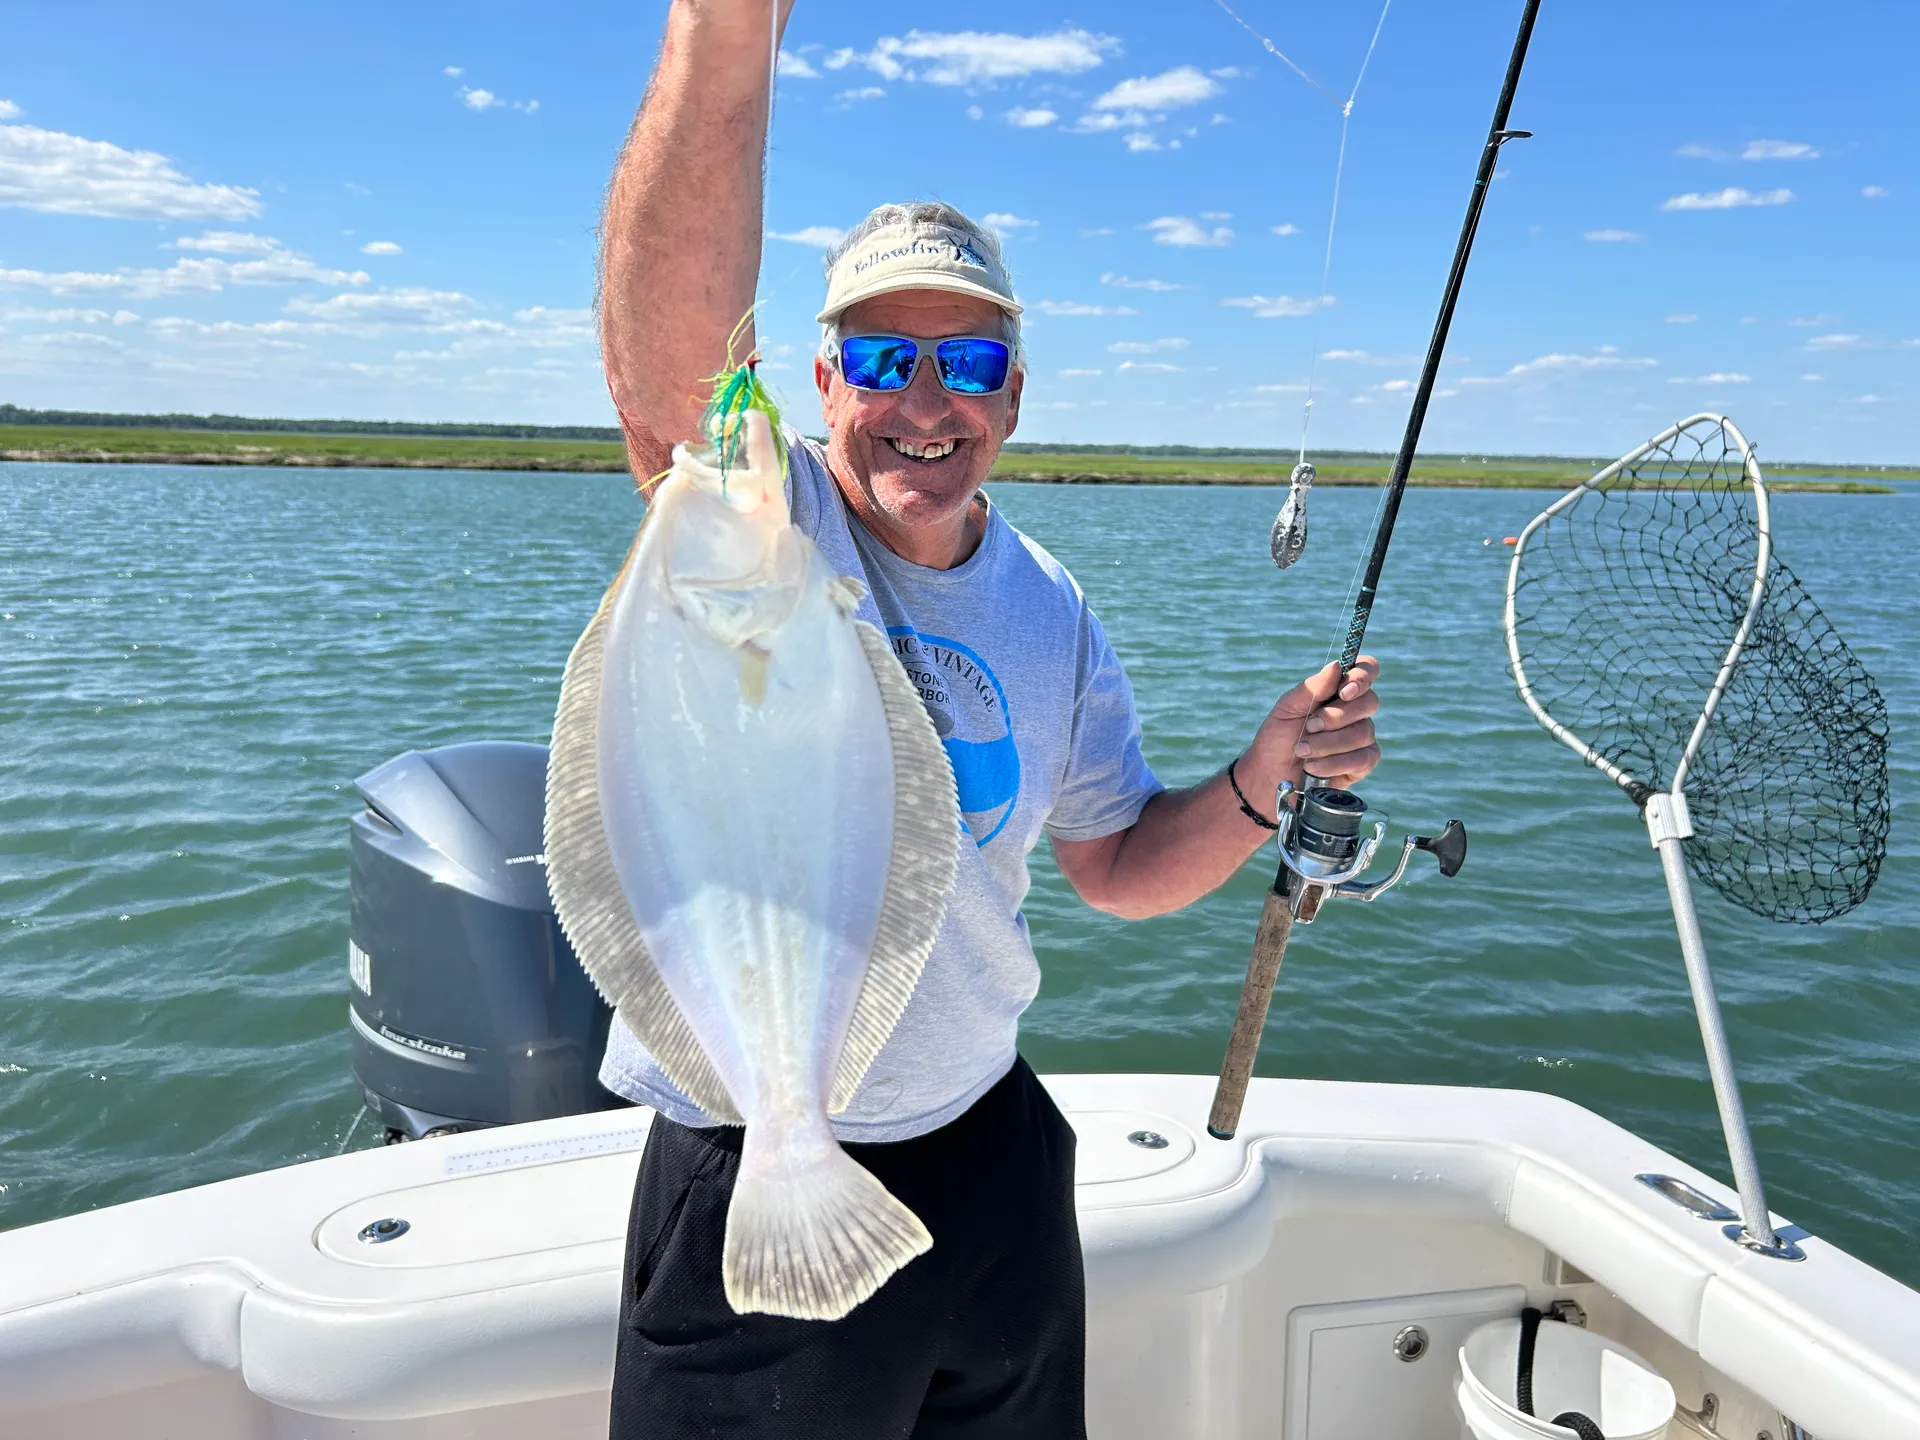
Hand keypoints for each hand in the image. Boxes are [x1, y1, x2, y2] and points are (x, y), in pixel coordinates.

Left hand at [1243, 657, 1381, 801]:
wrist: (1269, 776)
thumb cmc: (1277, 740)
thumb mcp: (1287, 709)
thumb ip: (1312, 688)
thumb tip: (1337, 666)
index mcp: (1338, 691)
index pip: (1367, 670)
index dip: (1362, 677)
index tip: (1343, 691)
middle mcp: (1355, 712)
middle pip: (1369, 702)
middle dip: (1336, 717)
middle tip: (1309, 727)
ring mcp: (1362, 737)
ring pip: (1363, 732)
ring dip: (1327, 743)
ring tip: (1302, 751)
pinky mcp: (1363, 763)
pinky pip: (1363, 759)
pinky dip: (1334, 763)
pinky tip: (1314, 767)